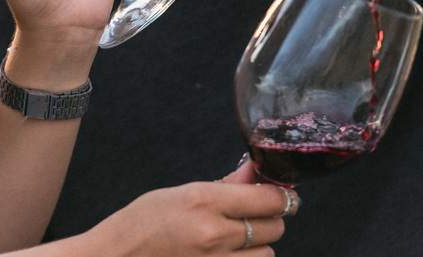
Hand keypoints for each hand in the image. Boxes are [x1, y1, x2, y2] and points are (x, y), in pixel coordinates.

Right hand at [87, 161, 298, 255]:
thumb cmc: (140, 225)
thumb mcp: (180, 194)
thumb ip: (225, 186)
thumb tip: (256, 173)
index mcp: (204, 202)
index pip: (270, 199)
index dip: (282, 196)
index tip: (282, 195)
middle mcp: (213, 235)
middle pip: (274, 228)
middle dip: (270, 220)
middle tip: (253, 217)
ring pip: (266, 256)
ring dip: (258, 248)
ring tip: (234, 242)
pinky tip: (225, 256)